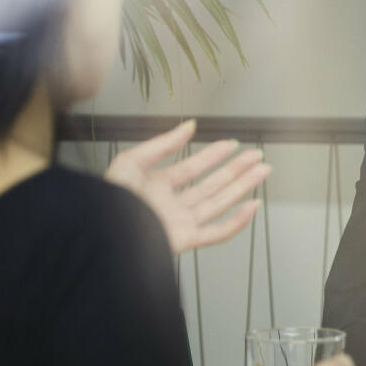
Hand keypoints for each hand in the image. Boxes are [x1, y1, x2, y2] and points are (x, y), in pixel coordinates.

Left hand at [104, 119, 270, 252]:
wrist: (102, 228)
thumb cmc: (108, 198)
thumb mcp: (132, 161)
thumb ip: (164, 144)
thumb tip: (190, 125)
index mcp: (156, 187)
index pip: (192, 169)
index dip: (213, 155)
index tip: (232, 143)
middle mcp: (171, 205)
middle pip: (212, 186)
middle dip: (236, 170)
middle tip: (258, 157)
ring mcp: (180, 223)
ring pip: (219, 204)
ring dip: (243, 187)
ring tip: (263, 170)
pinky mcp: (186, 240)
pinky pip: (217, 232)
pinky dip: (238, 222)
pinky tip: (253, 205)